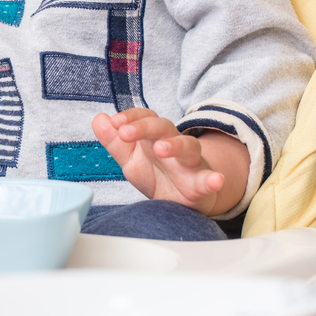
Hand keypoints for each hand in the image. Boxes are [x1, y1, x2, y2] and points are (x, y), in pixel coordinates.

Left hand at [92, 109, 240, 215]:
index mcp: (154, 137)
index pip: (145, 118)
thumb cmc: (156, 174)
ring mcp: (190, 163)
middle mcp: (173, 144)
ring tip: (161, 148)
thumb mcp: (130, 159)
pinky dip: (213, 179)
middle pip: (163, 127)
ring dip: (175, 145)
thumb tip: (99, 118)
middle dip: (144, 127)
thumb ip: (114, 142)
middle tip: (125, 133)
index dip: (131, 117)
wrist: (181, 199)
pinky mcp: (202, 184)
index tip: (115, 122)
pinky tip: (216, 179)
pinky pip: (209, 180)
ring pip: (188, 147)